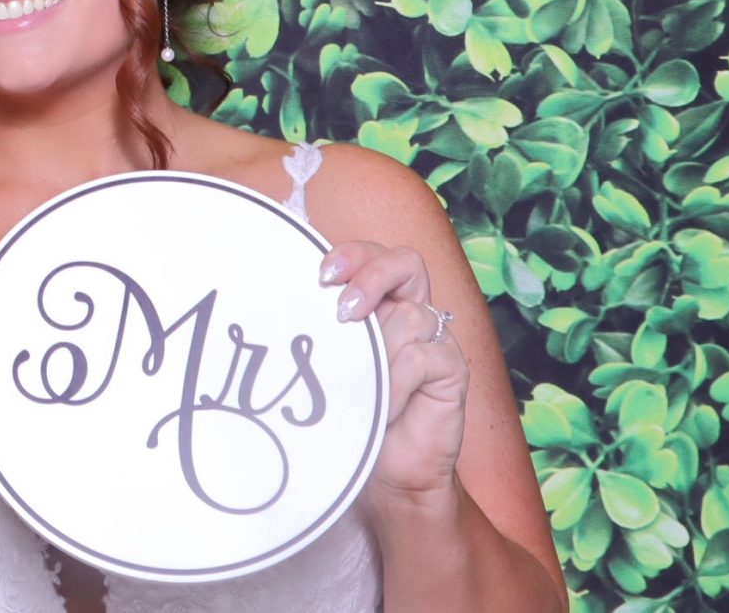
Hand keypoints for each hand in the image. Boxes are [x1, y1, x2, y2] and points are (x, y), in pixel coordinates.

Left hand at [322, 239, 468, 504]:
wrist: (386, 474)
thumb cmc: (351, 414)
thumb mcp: (327, 365)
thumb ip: (318, 331)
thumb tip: (276, 302)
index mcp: (378, 303)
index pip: (373, 256)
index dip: (352, 255)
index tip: (321, 276)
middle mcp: (409, 312)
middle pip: (405, 262)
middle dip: (370, 276)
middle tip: (343, 310)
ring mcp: (434, 340)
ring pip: (409, 317)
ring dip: (377, 355)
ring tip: (361, 389)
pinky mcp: (452, 369)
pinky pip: (422, 358)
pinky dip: (395, 383)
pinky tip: (384, 407)